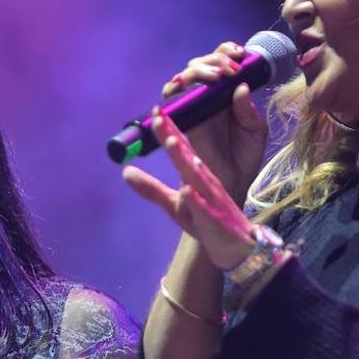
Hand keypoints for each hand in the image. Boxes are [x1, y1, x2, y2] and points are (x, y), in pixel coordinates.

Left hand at [123, 112, 255, 269]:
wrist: (233, 248)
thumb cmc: (204, 221)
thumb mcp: (173, 204)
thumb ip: (150, 188)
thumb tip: (125, 171)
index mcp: (195, 176)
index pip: (180, 148)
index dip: (167, 130)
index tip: (155, 111)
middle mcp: (204, 182)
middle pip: (187, 155)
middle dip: (174, 136)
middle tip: (160, 116)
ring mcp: (210, 199)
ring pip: (198, 177)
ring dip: (187, 160)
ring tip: (174, 142)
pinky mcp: (214, 220)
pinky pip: (205, 208)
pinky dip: (197, 199)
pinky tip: (188, 190)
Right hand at [160, 41, 269, 200]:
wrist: (233, 186)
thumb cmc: (244, 159)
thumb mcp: (255, 130)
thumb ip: (249, 109)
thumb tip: (241, 87)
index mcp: (225, 96)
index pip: (221, 64)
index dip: (227, 53)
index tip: (242, 54)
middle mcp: (206, 99)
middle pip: (201, 65)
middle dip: (215, 59)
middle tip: (232, 67)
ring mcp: (192, 109)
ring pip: (185, 76)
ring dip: (200, 69)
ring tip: (218, 76)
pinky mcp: (180, 121)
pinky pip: (171, 99)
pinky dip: (178, 87)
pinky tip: (195, 86)